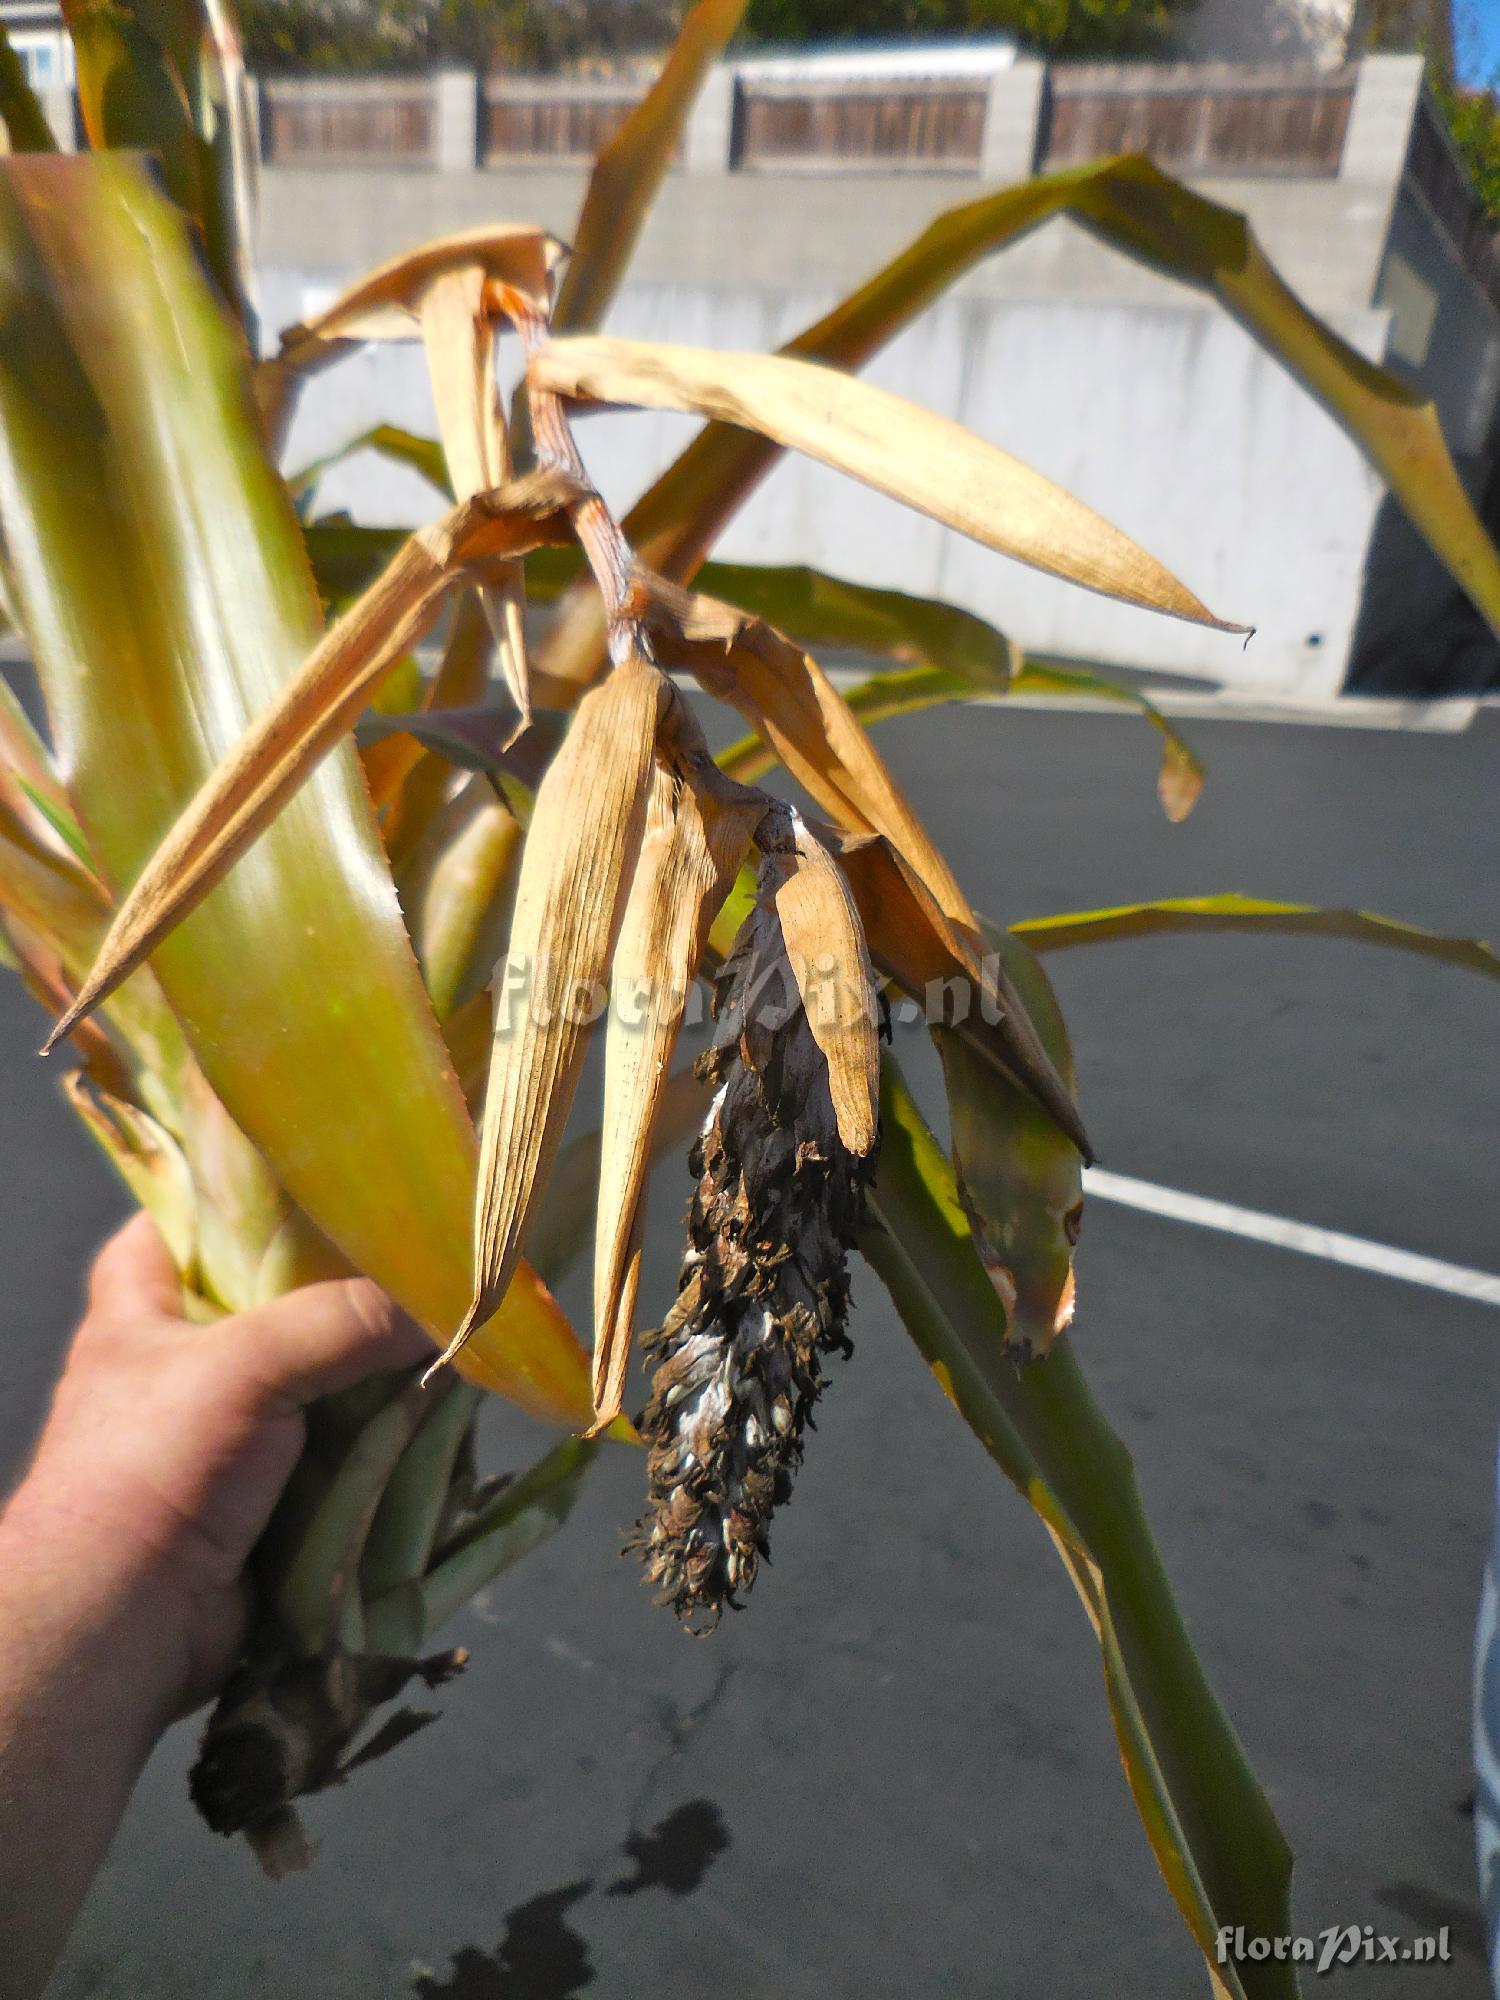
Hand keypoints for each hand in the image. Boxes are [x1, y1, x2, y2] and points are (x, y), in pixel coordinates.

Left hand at [3, 1211, 430, 1721]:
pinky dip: (389, 1425)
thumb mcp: (244, 1365)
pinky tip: (446, 1400)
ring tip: (458, 1316)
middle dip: (350, 1279)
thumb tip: (447, 1301)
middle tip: (428, 1245)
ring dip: (381, 1359)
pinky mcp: (274, 1482)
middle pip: (283, 1290)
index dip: (254, 1188)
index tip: (337, 1167)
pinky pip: (344, 1436)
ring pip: (325, 1367)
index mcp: (143, 1302)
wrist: (124, 1626)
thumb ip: (344, 1319)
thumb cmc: (150, 1469)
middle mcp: (187, 1352)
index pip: (192, 1214)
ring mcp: (234, 1422)